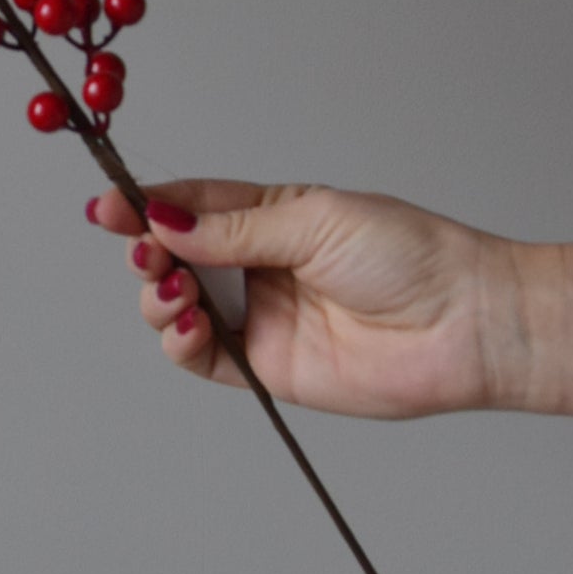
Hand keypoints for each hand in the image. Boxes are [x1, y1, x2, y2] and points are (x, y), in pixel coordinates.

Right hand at [88, 179, 540, 419]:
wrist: (464, 323)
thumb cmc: (409, 256)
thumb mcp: (313, 222)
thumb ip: (234, 230)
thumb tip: (164, 221)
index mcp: (274, 216)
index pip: (193, 206)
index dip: (146, 206)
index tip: (108, 205)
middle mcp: (261, 265)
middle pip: (175, 257)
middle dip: (147, 250)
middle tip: (145, 248)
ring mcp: (262, 317)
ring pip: (178, 307)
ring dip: (159, 295)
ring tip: (173, 289)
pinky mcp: (268, 368)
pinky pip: (204, 357)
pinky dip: (180, 341)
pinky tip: (186, 324)